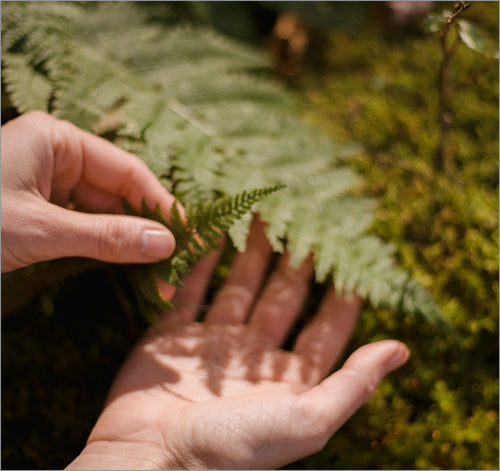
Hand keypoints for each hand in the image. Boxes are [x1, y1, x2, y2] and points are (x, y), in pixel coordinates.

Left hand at [1, 111, 178, 273]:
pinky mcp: (36, 214)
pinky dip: (101, 248)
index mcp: (56, 141)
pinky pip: (80, 228)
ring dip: (125, 243)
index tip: (187, 233)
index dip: (160, 204)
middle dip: (144, 230)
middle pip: (116, 195)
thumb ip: (104, 236)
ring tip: (157, 272)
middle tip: (174, 262)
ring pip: (100, 215)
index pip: (126, 171)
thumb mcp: (40, 228)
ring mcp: (45, 187)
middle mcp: (55, 159)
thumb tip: (165, 244)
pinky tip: (126, 266)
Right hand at [68, 219, 409, 469]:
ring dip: (252, 252)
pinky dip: (201, 262)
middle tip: (308, 221)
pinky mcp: (172, 336)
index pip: (325, 327)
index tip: (354, 259)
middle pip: (282, 296)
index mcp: (288, 378)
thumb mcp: (307, 419)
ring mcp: (212, 343)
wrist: (153, 460)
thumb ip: (354, 383)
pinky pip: (190, 290)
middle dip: (297, 260)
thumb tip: (401, 349)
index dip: (341, 294)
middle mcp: (253, 356)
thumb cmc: (235, 447)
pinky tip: (215, 234)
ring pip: (238, 286)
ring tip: (266, 216)